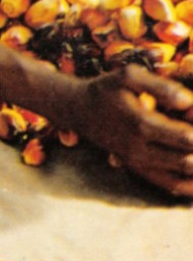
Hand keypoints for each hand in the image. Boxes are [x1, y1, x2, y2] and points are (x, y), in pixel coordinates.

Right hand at [74, 64, 192, 196]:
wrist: (79, 110)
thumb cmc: (107, 89)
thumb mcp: (128, 76)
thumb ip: (160, 86)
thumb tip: (188, 101)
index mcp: (141, 124)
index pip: (187, 137)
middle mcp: (141, 149)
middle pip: (188, 160)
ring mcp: (139, 163)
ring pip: (182, 175)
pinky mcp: (138, 169)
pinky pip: (169, 184)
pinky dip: (190, 184)